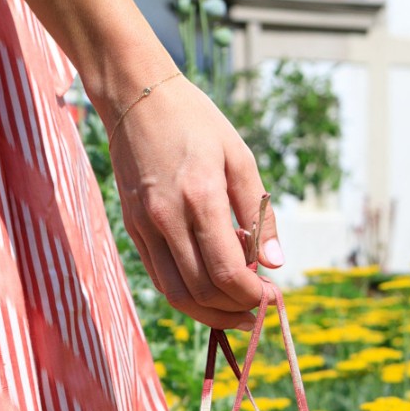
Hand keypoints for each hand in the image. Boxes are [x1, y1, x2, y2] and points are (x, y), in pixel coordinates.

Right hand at [107, 75, 284, 330]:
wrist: (135, 98)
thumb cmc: (196, 122)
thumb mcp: (240, 158)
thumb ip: (259, 214)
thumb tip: (276, 263)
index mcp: (201, 197)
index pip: (227, 272)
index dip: (252, 295)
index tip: (270, 296)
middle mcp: (168, 218)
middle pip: (202, 292)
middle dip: (234, 310)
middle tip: (257, 307)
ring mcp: (144, 227)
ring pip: (175, 294)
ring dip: (209, 312)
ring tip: (234, 307)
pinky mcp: (133, 229)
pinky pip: (159, 278)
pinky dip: (185, 293)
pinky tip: (207, 286)